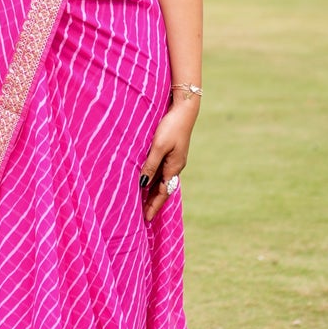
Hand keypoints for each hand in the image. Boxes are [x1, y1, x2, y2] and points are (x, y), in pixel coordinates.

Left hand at [139, 99, 197, 220]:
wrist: (185, 108)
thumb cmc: (171, 126)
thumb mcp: (158, 147)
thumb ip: (150, 166)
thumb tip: (142, 184)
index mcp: (174, 167)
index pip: (162, 192)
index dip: (153, 206)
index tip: (146, 219)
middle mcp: (175, 165)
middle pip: (162, 189)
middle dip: (153, 202)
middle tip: (143, 216)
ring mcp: (174, 158)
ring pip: (161, 179)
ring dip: (152, 191)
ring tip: (142, 202)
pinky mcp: (171, 151)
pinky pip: (161, 170)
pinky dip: (153, 178)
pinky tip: (147, 179)